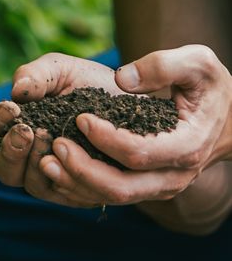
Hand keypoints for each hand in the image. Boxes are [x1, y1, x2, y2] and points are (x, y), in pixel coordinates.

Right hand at [0, 52, 124, 205]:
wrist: (126, 97)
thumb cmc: (88, 83)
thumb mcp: (62, 70)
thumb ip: (37, 75)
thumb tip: (17, 90)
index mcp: (19, 129)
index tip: (13, 108)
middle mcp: (32, 157)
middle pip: (5, 171)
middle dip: (12, 151)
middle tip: (29, 130)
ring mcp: (56, 176)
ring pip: (33, 186)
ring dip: (38, 164)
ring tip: (54, 138)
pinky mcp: (80, 188)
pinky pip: (67, 195)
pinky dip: (68, 179)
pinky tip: (78, 159)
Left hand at [40, 45, 231, 207]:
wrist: (225, 119)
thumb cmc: (209, 89)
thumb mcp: (198, 64)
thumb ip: (164, 65)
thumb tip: (123, 80)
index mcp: (186, 147)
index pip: (138, 152)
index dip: (105, 138)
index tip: (81, 117)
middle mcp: (172, 176)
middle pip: (121, 187)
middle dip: (83, 169)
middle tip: (54, 146)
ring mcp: (158, 186)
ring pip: (113, 197)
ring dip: (77, 182)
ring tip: (46, 162)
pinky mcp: (146, 186)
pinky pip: (111, 196)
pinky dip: (84, 187)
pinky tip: (60, 171)